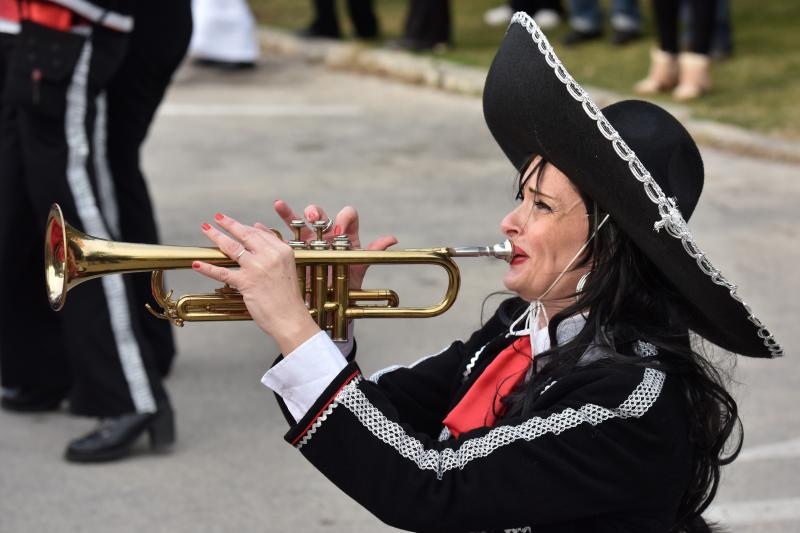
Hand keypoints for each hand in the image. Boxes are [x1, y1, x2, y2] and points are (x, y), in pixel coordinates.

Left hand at [193, 213, 319, 354]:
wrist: (290, 317)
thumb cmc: (287, 296)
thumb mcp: (287, 265)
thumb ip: (274, 245)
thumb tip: (258, 227)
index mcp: (282, 250)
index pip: (259, 233)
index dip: (244, 226)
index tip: (233, 222)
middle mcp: (270, 255)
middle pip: (245, 235)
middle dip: (228, 224)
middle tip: (217, 218)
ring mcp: (257, 268)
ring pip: (232, 248)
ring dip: (216, 237)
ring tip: (206, 229)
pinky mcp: (246, 282)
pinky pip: (223, 272)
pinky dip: (208, 268)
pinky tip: (198, 264)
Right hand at [272, 200, 397, 288]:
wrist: (331, 303)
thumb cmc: (347, 283)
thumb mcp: (359, 268)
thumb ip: (373, 251)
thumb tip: (392, 239)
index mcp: (343, 237)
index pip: (347, 218)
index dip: (345, 218)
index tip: (342, 225)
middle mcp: (325, 236)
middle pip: (319, 217)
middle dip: (315, 213)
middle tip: (312, 214)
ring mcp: (308, 243)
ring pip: (298, 224)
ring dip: (288, 213)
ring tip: (279, 205)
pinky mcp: (294, 253)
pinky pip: (281, 239)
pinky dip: (270, 231)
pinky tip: (260, 225)